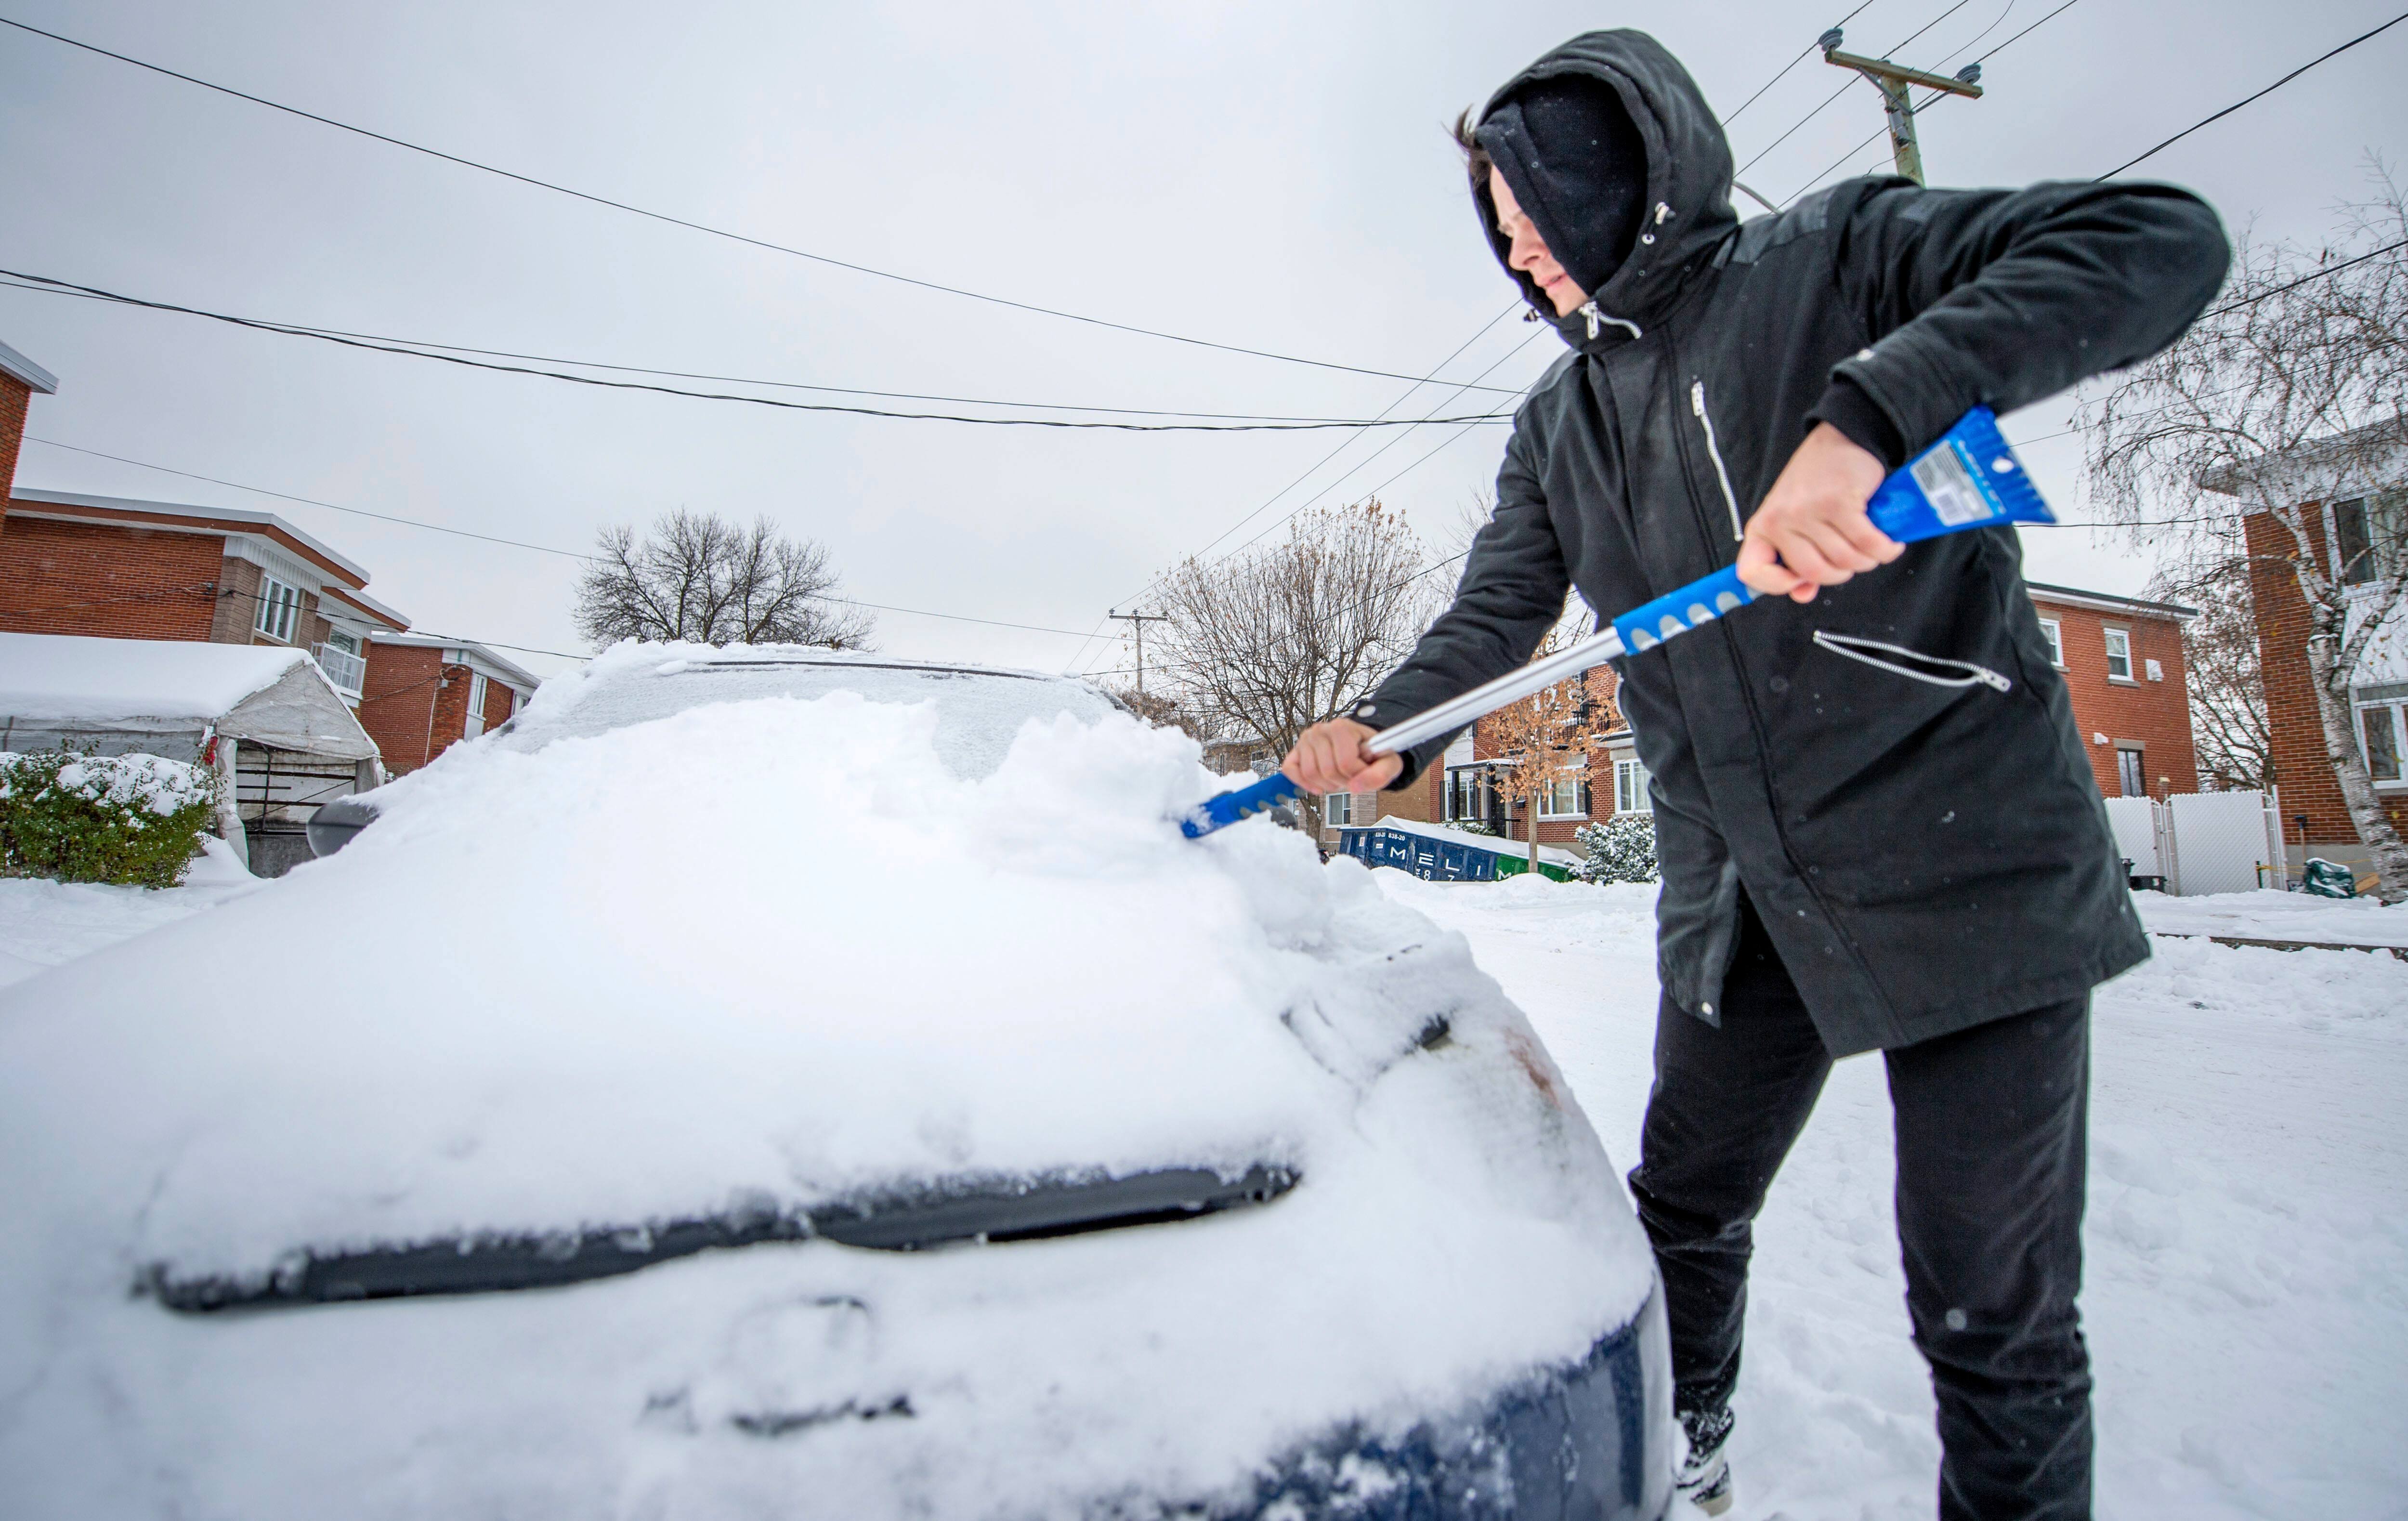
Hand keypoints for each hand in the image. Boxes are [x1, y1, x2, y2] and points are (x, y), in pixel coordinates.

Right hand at [1281, 718, 1401, 795]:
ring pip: (1310, 773)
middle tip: (1351, 777)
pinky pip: (1290, 770)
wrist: (1361, 748)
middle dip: (1342, 782)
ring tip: (1338, 779)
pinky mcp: (1295, 752)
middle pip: (1328, 770)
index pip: (1346, 762)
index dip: (1358, 775)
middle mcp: (1320, 730)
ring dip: (1326, 785)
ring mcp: (1306, 740)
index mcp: (1342, 727)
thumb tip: (1356, 786)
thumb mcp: (1389, 762)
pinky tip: (1318, 786)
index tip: (1364, 771)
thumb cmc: (1372, 754)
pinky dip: (1303, 783)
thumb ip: (1381, 774)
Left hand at [1734, 423, 1899, 603]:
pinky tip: (1888, 543)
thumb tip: (1802, 594)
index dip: (1778, 585)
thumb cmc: (1819, 483)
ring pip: (1845, 561)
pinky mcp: (1839, 502)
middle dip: (1842, 573)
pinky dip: (1884, 549)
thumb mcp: (1796, 520)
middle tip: (1854, 558)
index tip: (1801, 581)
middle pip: (1815, 572)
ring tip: (1872, 547)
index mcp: (1763, 526)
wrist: (1844, 438)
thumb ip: (1797, 559)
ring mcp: (1809, 511)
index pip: (1751, 573)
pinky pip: (1868, 544)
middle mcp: (1781, 519)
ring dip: (1867, 560)